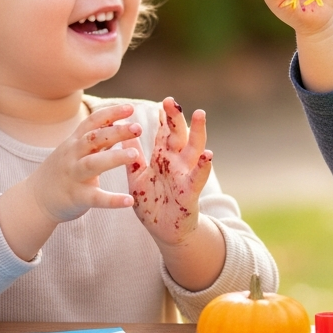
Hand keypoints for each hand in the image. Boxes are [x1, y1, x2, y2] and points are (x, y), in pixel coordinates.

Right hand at [22, 104, 141, 221]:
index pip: (92, 122)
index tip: (130, 107)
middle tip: (138, 127)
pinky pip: (96, 198)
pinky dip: (112, 200)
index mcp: (75, 143)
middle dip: (116, 131)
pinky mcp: (77, 197)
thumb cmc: (63, 171)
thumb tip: (122, 122)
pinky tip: (129, 201)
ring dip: (114, 158)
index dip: (110, 113)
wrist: (35, 200)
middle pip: (93, 139)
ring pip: (93, 163)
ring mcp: (74, 176)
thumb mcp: (76, 150)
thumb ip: (97, 138)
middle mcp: (73, 156)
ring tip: (135, 155)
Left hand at [128, 98, 212, 246]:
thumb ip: (134, 157)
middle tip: (173, 101)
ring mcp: (185, 176)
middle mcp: (176, 164)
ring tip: (199, 115)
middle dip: (176, 119)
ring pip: (193, 150)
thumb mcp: (137, 178)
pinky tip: (207, 155)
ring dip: (197, 133)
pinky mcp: (189, 193)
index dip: (165, 118)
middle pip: (178, 136)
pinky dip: (203, 166)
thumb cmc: (153, 204)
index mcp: (163, 159)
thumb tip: (124, 134)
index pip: (165, 133)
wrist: (164, 232)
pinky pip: (197, 178)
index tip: (165, 100)